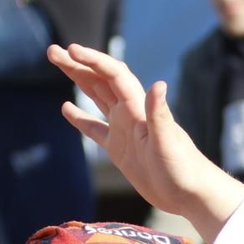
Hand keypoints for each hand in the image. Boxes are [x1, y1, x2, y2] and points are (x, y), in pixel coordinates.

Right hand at [48, 44, 243, 239]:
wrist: (191, 193)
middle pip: (100, 80)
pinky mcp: (120, 150)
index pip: (113, 75)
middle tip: (52, 51)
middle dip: (78, 64)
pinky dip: (80, 118)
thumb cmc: (183, 169)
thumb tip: (158, 84)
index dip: (93, 60)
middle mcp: (130, 114)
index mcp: (138, 109)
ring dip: (78, 80)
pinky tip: (67, 108)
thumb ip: (160, 114)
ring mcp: (124, 131)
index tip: (71, 50)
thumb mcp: (168, 142)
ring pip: (96, 97)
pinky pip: (95, 129)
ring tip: (58, 63)